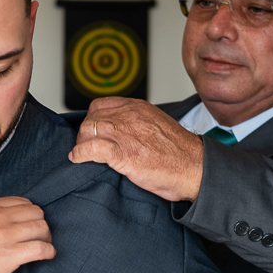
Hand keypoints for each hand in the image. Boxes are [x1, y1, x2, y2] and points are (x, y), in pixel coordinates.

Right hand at [0, 197, 53, 272]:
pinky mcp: (9, 256)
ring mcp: (3, 236)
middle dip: (41, 226)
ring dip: (46, 239)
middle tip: (39, 239)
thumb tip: (10, 219)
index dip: (30, 216)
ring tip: (42, 249)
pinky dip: (48, 252)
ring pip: (42, 229)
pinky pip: (41, 248)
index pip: (23, 203)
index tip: (30, 227)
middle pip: (37, 214)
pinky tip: (46, 257)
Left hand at [69, 97, 203, 201]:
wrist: (194, 167)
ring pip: (88, 131)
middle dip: (85, 134)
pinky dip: (80, 155)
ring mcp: (125, 133)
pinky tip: (78, 160)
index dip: (93, 119)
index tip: (92, 131)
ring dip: (81, 144)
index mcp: (138, 108)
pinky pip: (90, 149)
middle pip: (91, 119)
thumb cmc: (180, 153)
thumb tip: (125, 133)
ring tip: (82, 155)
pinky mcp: (122, 153)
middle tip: (86, 147)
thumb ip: (139, 124)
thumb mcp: (157, 126)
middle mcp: (129, 116)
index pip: (101, 105)